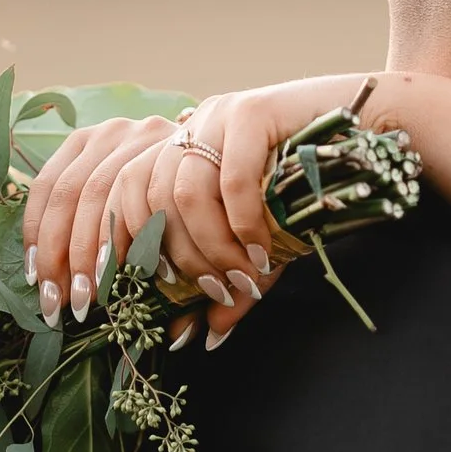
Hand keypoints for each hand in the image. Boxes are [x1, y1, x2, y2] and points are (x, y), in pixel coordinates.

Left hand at [19, 74, 373, 334]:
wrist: (372, 129)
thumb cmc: (309, 189)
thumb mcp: (253, 245)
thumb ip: (221, 284)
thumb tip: (195, 340)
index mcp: (166, 152)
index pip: (94, 192)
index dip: (78, 246)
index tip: (78, 301)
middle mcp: (182, 129)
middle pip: (123, 193)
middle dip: (128, 258)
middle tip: (157, 306)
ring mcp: (216, 115)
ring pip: (182, 194)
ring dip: (205, 251)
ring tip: (234, 283)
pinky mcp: (255, 111)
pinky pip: (232, 179)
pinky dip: (242, 226)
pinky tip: (261, 257)